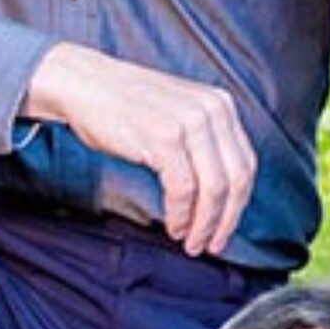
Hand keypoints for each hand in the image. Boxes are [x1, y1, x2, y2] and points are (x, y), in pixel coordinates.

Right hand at [22, 43, 255, 256]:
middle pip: (235, 179)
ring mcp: (190, 122)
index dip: (238, 204)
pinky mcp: (165, 136)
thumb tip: (217, 195)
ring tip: (192, 242)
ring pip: (213, 188)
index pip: (245, 164)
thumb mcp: (179, 115)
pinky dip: (181, 214)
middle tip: (212, 244)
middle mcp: (212, 110)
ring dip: (204, 224)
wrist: (84, 84)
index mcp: (220, 105)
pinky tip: (174, 226)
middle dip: (226, 220)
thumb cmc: (124, 106)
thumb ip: (203, 144)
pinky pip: (183, 188)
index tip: (226, 227)